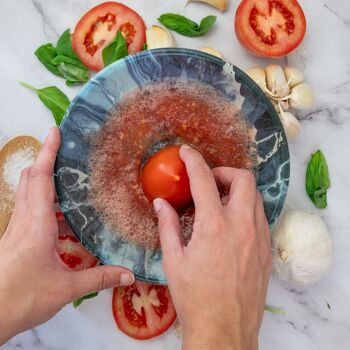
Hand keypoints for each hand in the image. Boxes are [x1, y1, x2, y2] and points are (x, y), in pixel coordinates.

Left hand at [0, 127, 133, 344]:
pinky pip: (28, 208)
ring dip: (42, 176)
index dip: (47, 153)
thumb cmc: (22, 298)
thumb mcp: (66, 289)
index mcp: (37, 226)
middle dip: (44, 158)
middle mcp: (24, 221)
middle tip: (62, 147)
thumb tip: (128, 273)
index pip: (41, 180)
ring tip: (64, 173)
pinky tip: (60, 213)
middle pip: (30, 179)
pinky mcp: (15, 237)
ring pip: (27, 191)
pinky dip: (42, 199)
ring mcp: (17, 228)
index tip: (54, 131)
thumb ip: (99, 278)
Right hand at [153, 145, 270, 349]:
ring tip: (219, 202)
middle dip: (225, 172)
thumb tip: (160, 204)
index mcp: (214, 225)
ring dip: (237, 190)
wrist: (224, 328)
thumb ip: (168, 226)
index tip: (186, 151)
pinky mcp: (267, 250)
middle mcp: (241, 225)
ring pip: (255, 197)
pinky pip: (261, 217)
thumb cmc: (195, 296)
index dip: (193, 160)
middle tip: (210, 182)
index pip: (204, 179)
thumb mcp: (174, 260)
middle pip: (243, 179)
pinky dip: (246, 209)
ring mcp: (259, 237)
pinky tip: (232, 224)